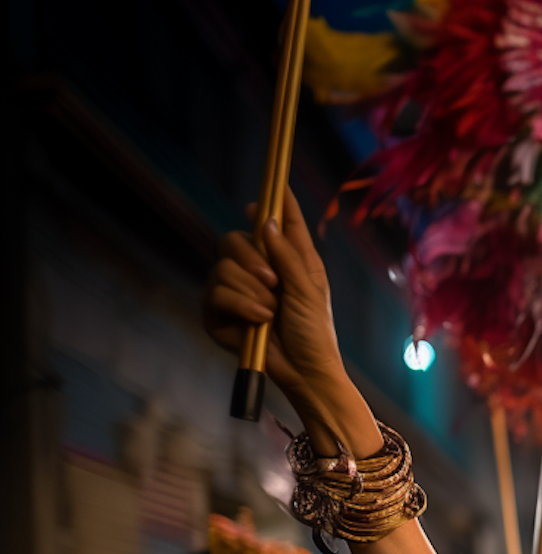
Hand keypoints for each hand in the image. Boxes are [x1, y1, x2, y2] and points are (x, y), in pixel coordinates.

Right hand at [202, 191, 349, 406]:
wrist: (304, 372)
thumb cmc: (314, 333)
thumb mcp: (307, 290)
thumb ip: (287, 255)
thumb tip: (265, 220)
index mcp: (290, 261)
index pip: (281, 223)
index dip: (277, 203)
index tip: (278, 181)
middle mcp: (262, 271)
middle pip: (235, 239)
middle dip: (252, 260)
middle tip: (273, 283)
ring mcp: (238, 291)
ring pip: (223, 267)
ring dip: (250, 291)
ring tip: (271, 313)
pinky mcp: (220, 313)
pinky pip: (215, 293)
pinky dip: (239, 306)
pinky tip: (257, 322)